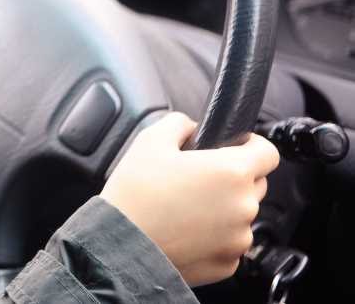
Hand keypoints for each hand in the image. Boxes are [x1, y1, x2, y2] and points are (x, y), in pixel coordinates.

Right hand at [100, 112, 279, 286]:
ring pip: (240, 215)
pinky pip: (229, 244)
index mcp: (231, 171)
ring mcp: (238, 239)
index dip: (251, 145)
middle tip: (195, 180)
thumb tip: (191, 126)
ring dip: (222, 210)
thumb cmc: (134, 195)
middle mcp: (243, 206)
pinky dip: (213, 238)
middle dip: (231, 179)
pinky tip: (184, 232)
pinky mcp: (227, 265)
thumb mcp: (149, 141)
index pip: (268, 152)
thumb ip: (179, 123)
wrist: (118, 247)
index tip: (233, 148)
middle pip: (254, 184)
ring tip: (185, 210)